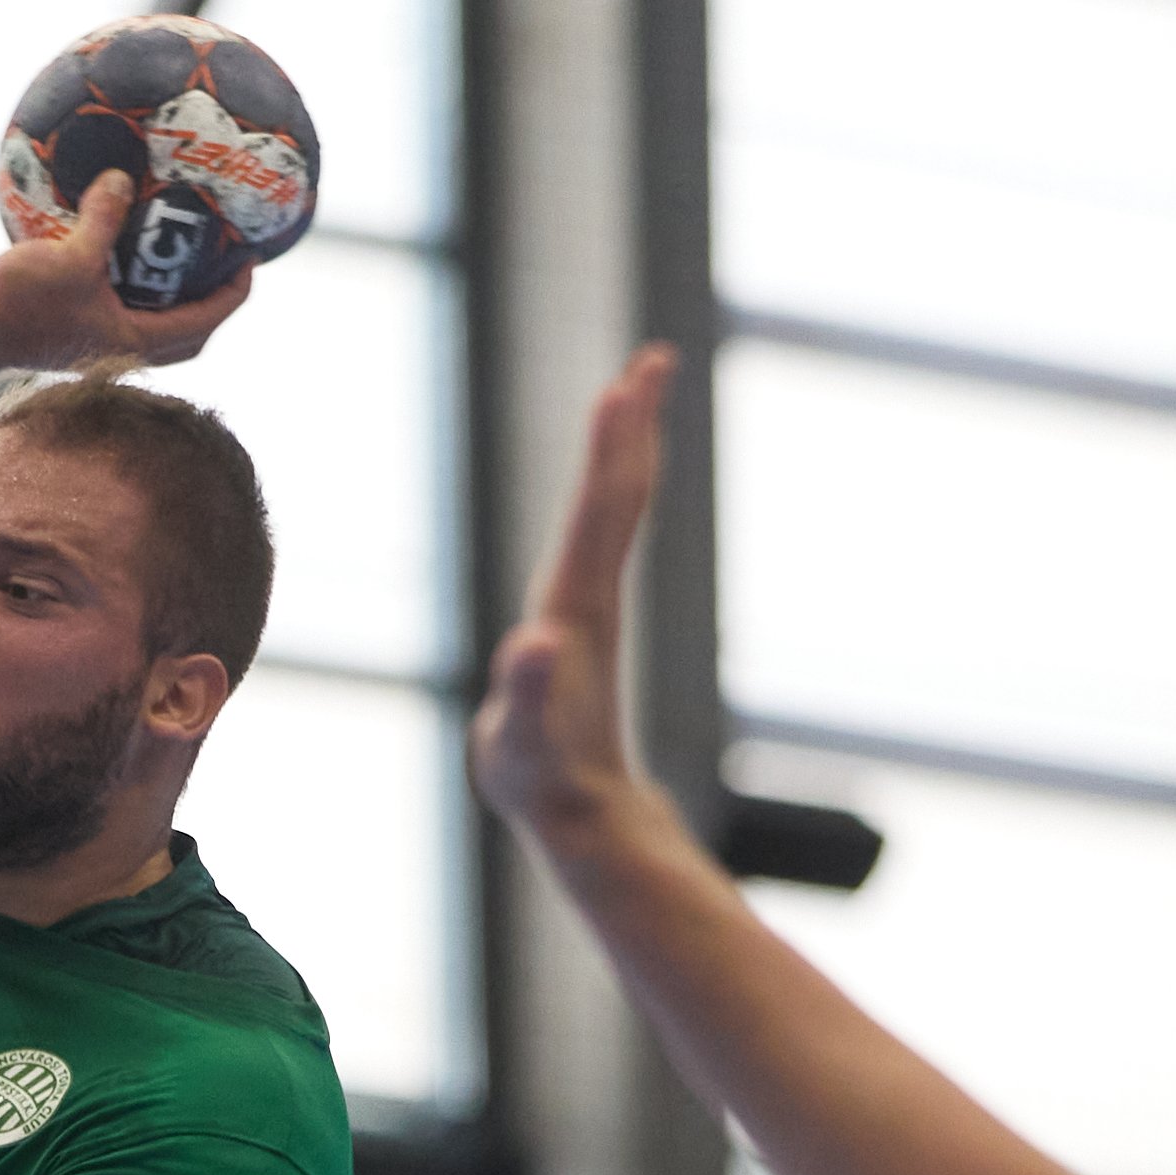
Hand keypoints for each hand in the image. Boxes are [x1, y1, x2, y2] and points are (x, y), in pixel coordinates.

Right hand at [0, 170, 256, 370]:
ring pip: (152, 332)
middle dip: (208, 306)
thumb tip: (124, 177)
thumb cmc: (18, 302)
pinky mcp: (69, 339)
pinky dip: (135, 297)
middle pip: (185, 339)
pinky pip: (120, 318)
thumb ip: (104, 217)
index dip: (232, 294)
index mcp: (130, 342)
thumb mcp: (68, 253)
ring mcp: (92, 350)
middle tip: (220, 268)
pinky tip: (124, 263)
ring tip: (179, 264)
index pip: (203, 323)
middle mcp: (117, 353)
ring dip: (171, 305)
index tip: (249, 262)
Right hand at [469, 345, 684, 863]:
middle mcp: (590, 597)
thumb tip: (532, 644)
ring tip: (632, 398)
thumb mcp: (522, 745)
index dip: (609, 450)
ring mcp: (587, 608)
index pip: (599, 514)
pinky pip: (597, 540)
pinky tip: (600, 485)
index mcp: (575, 608)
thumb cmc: (545, 782)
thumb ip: (525, 696)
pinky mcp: (578, 623)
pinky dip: (603, 496)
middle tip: (652, 359)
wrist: (585, 816)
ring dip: (624, 451)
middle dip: (632, 428)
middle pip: (618, 498)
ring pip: (614, 515)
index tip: (624, 385)